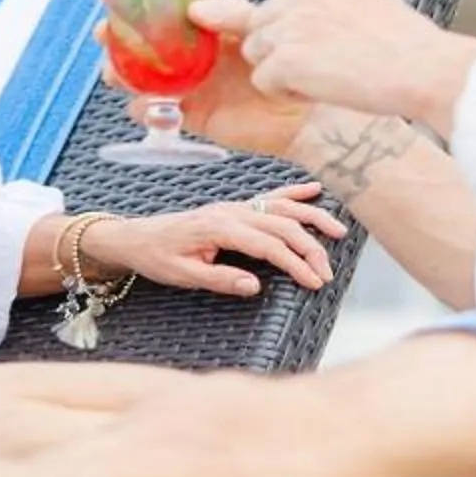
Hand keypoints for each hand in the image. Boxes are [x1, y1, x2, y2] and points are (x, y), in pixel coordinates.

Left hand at [78, 184, 347, 296]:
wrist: (137, 237)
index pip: (269, 245)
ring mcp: (235, 206)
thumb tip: (255, 286)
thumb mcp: (183, 276)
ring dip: (312, 217)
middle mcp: (232, 211)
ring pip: (282, 206)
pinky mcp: (235, 207)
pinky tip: (316, 190)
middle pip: (283, 225)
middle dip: (310, 248)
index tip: (314, 282)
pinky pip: (270, 195)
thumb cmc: (158, 257)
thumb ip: (220, 280)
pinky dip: (295, 192)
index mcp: (220, 228)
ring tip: (338, 232)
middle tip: (327, 273)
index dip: (295, 263)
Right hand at [94, 4, 313, 159]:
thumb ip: (229, 14)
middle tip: (104, 34)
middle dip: (117, 39)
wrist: (305, 110)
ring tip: (115, 73)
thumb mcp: (258, 25)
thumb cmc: (285, 61)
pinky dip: (145, 111)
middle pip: (142, 45)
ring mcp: (190, 85)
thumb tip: (194, 9)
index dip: (133, 1)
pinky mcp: (194, 115)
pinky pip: (159, 113)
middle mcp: (191, 56)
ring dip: (123, 74)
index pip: (161, 10)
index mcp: (203, 29)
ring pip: (143, 78)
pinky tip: (143, 105)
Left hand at [226, 0, 475, 127]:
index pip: (284, 0)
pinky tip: (318, 94)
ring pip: (257, 51)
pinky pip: (262, 80)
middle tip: (317, 71)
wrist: (424, 69)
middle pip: (262, 23)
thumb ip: (338, 7)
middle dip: (280, 50)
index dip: (294, 32)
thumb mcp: (373, 7)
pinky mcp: (286, 58)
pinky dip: (284, 95)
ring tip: (320, 82)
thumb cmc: (412, 49)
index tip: (319, 51)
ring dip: (280, 72)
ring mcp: (291, 24)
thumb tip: (320, 26)